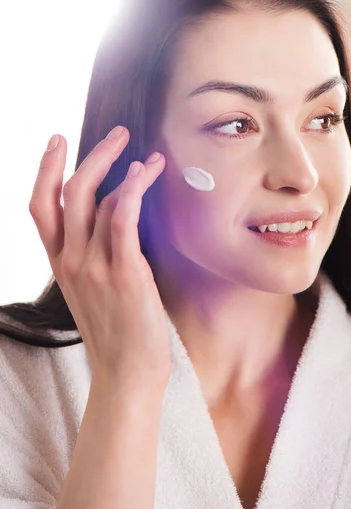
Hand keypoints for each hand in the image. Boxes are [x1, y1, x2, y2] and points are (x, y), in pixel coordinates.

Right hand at [29, 126, 170, 391]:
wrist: (127, 374)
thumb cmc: (117, 331)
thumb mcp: (94, 288)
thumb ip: (96, 249)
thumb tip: (115, 208)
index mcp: (60, 263)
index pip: (41, 206)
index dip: (46, 169)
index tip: (57, 140)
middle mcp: (71, 261)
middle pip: (71, 192)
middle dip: (93, 155)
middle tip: (119, 133)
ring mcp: (94, 267)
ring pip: (100, 201)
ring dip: (128, 171)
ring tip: (151, 159)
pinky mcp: (123, 273)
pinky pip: (122, 220)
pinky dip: (131, 191)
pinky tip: (145, 174)